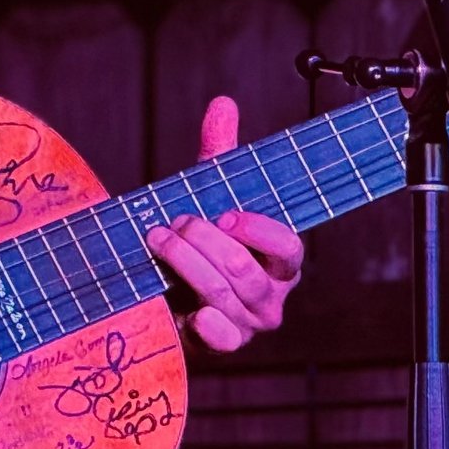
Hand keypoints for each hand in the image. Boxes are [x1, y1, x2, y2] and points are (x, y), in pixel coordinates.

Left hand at [147, 96, 304, 352]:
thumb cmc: (202, 241)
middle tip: (174, 223)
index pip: (288, 247)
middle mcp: (272, 294)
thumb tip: (223, 104)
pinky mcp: (224, 344)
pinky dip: (203, 322)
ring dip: (187, 265)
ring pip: (224, 296)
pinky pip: (222, 339)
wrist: (170, 291)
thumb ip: (220, 154)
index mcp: (281, 259)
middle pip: (245, 270)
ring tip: (159, 241)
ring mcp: (249, 323)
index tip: (224, 214)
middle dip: (204, 242)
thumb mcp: (211, 195)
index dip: (258, 232)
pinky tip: (183, 306)